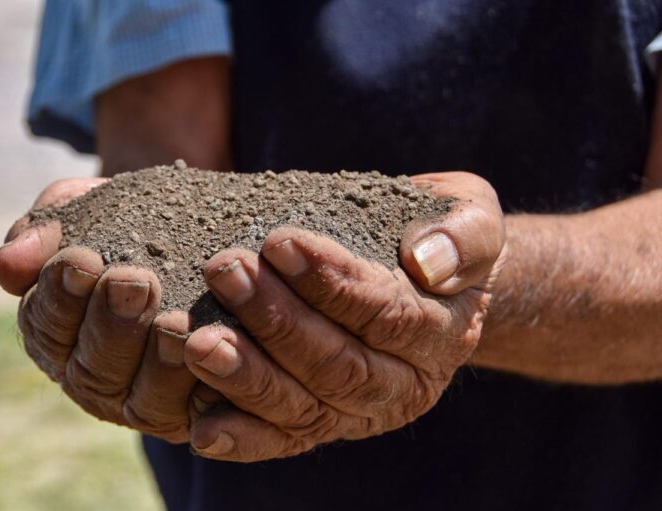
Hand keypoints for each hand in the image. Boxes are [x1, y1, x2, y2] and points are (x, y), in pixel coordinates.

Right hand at [0, 178, 208, 442]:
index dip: (61, 296)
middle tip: (135, 282)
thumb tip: (7, 264)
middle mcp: (94, 377)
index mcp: (58, 333)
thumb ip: (46, 229)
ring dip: (159, 362)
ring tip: (175, 320)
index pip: (47, 324)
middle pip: (92, 369)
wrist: (201, 229)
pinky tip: (219, 349)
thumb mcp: (88, 209)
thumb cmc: (131, 219)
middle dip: (112, 325)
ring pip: (143, 400)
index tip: (82, 260)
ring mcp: (144, 400)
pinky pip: (199, 412)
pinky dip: (207, 386)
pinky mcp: (195, 412)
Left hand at [180, 172, 505, 461]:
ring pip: (305, 407)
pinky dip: (244, 438)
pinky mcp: (323, 425)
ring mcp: (360, 415)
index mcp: (440, 336)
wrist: (426, 278)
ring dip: (249, 376)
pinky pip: (284, 439)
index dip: (332, 283)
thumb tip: (428, 262)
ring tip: (199, 341)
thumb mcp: (469, 216)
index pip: (385, 313)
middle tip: (225, 271)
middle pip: (338, 365)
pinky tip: (201, 428)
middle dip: (277, 321)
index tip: (280, 242)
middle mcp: (403, 387)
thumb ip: (464, 236)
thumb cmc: (438, 237)